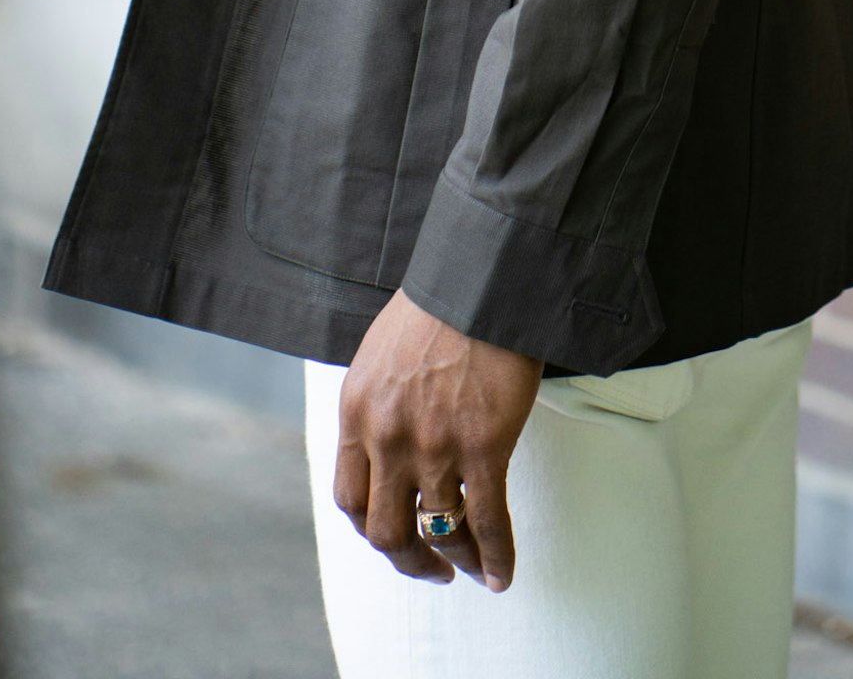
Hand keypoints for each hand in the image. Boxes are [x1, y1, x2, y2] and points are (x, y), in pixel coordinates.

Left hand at [333, 288, 541, 591]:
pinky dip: (495, 556)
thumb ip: (376, 404)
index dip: (371, 528)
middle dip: (409, 560)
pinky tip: (501, 575)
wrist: (479, 278)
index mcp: (357, 414)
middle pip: (385, 531)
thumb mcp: (379, 355)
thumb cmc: (435, 306)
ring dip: (456, 559)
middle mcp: (388, 439)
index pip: (350, 499)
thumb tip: (383, 440)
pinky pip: (488, 521)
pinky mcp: (483, 447)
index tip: (393, 536)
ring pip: (439, 532)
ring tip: (472, 570)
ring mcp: (435, 447)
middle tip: (430, 569)